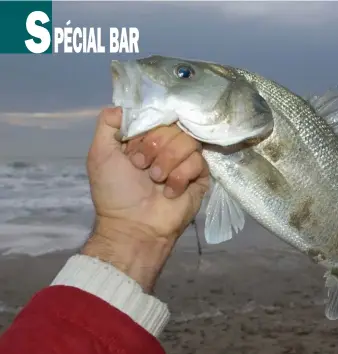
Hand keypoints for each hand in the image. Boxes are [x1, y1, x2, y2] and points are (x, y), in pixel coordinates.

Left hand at [83, 107, 208, 291]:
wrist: (134, 226)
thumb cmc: (115, 192)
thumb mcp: (100, 154)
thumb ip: (108, 123)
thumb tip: (126, 106)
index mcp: (145, 138)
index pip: (157, 115)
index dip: (147, 131)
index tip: (133, 151)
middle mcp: (166, 146)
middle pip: (174, 126)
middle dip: (156, 148)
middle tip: (142, 169)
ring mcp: (184, 161)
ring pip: (188, 141)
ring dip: (168, 163)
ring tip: (156, 181)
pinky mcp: (199, 177)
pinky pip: (198, 162)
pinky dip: (180, 178)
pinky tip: (170, 192)